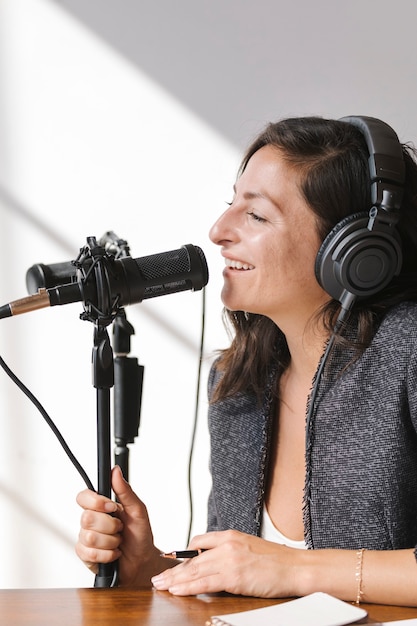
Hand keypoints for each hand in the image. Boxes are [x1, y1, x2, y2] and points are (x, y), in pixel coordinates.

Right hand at [75, 465, 162, 585]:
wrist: (142, 561)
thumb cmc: (139, 534)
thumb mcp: (137, 510)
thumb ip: (125, 490)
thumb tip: (115, 471)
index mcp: (101, 507)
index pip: (83, 497)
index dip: (95, 502)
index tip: (111, 507)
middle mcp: (91, 521)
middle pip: (86, 518)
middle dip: (110, 525)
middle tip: (120, 528)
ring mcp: (86, 538)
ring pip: (89, 537)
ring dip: (110, 541)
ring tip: (118, 541)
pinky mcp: (85, 555)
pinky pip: (90, 553)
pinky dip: (108, 554)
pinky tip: (114, 553)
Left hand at [151, 529, 300, 597]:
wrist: (296, 568)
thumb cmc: (276, 561)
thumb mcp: (249, 547)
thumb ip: (230, 551)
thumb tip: (212, 563)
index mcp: (231, 535)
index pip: (199, 541)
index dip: (183, 554)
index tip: (171, 562)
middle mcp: (227, 544)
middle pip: (192, 558)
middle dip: (173, 570)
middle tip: (158, 577)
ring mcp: (230, 560)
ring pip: (194, 571)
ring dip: (175, 580)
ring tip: (161, 586)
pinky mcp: (234, 576)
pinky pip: (205, 583)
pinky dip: (188, 587)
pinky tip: (177, 591)